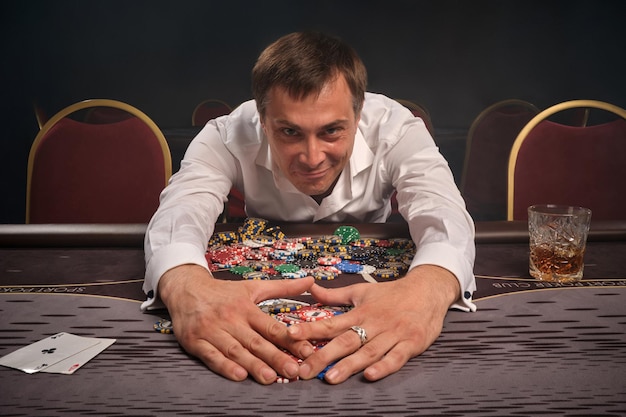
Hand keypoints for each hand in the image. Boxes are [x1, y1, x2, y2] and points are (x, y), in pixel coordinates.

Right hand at [158, 264, 314, 383]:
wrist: (185, 289)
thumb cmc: (223, 292)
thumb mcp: (253, 287)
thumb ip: (283, 287)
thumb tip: (312, 281)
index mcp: (246, 308)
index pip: (272, 327)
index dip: (290, 339)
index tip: (307, 350)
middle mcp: (231, 319)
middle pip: (256, 341)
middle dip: (276, 357)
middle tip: (293, 370)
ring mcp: (212, 331)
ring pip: (236, 351)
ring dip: (253, 365)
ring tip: (271, 377)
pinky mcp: (196, 341)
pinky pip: (211, 356)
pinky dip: (224, 366)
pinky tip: (238, 375)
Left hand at [288, 264, 459, 383]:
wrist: (428, 290)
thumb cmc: (392, 293)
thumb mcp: (361, 291)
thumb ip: (335, 295)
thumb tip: (311, 289)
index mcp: (360, 312)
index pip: (331, 323)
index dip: (310, 329)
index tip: (290, 335)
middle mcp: (374, 324)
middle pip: (346, 341)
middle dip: (323, 356)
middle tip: (304, 371)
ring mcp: (392, 334)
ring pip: (368, 352)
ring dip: (349, 365)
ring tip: (331, 378)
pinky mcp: (411, 344)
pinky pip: (396, 357)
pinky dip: (384, 366)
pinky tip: (371, 375)